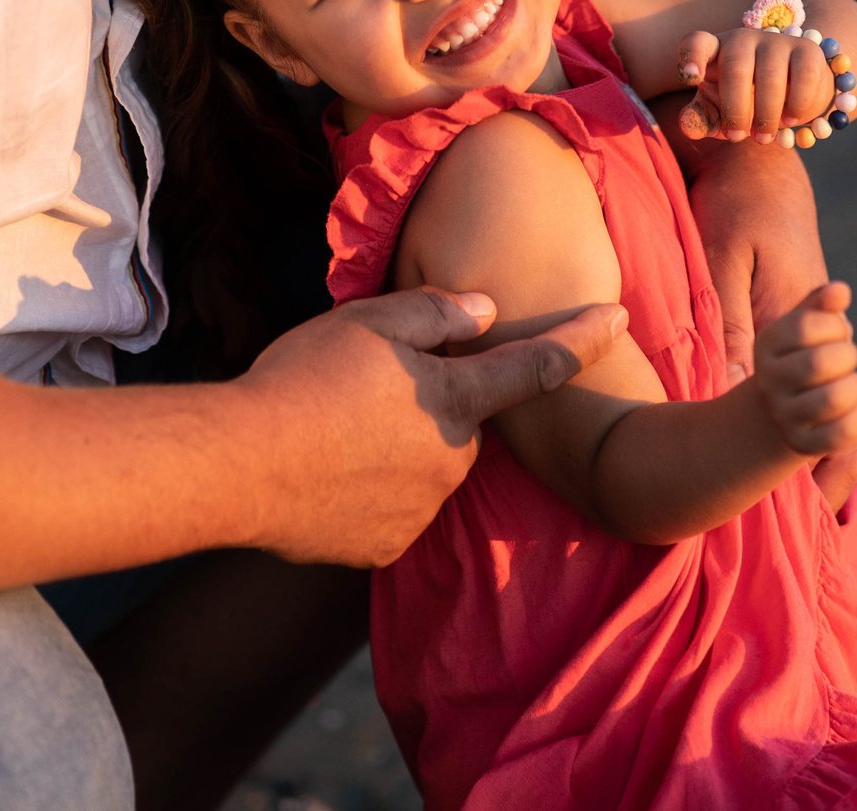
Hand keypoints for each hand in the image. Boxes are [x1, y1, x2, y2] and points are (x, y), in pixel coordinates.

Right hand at [232, 287, 626, 566]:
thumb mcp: (369, 322)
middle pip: (460, 422)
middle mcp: (453, 458)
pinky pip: (390, 509)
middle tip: (360, 390)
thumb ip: (438, 313)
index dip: (581, 339)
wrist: (236, 466)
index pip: (536, 366)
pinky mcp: (384, 545)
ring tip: (330, 432)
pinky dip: (368, 492)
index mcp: (456, 399)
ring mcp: (421, 509)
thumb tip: (486, 312)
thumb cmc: (302, 380)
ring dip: (395, 450)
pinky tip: (324, 475)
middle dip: (430, 405)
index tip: (620, 320)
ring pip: (424, 467)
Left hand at [674, 27, 836, 145]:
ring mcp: (775, 41)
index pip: (697, 43)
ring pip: (770, 74)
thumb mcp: (717, 113)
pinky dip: (797, 103)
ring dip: (766, 113)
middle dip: (735, 109)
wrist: (788, 95)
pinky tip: (791, 120)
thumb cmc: (743, 102)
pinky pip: (803, 76)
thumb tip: (686, 126)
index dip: (691, 57)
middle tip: (737, 137)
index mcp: (714, 51)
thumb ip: (699, 119)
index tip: (690, 78)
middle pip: (735, 67)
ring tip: (763, 137)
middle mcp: (742, 40)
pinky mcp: (806, 50)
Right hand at [746, 282, 856, 459]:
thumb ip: (819, 305)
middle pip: (820, 363)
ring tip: (850, 384)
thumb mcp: (798, 327)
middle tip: (848, 359)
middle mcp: (769, 381)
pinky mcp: (800, 443)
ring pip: (833, 400)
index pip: (806, 326)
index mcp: (767, 345)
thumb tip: (842, 291)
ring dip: (854, 388)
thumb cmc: (796, 358)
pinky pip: (841, 433)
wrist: (769, 416)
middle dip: (848, 356)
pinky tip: (854, 409)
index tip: (839, 332)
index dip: (835, 326)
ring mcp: (783, 415)